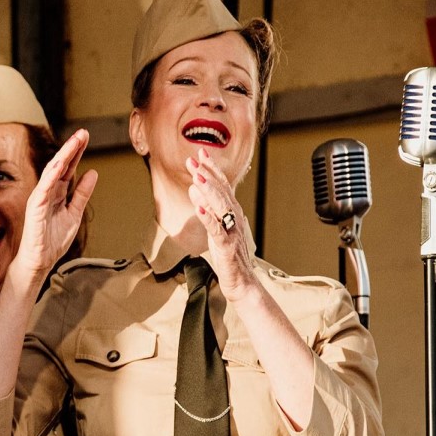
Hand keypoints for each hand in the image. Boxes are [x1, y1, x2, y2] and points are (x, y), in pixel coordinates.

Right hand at [12, 129, 97, 284]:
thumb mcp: (75, 213)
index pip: (68, 168)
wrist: (40, 261)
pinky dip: (51, 175)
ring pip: (52, 172)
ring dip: (63, 156)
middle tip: (83, 132)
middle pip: (61, 165)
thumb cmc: (53, 240)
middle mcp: (48, 192)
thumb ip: (82, 194)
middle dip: (72, 148)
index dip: (77, 153)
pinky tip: (60, 163)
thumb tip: (93, 173)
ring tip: (75, 142)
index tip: (86, 137)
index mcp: (57, 193)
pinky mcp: (35, 208)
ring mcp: (40, 198)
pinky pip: (43, 188)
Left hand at [185, 148, 257, 301]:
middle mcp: (234, 218)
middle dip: (207, 175)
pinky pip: (217, 230)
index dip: (212, 169)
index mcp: (232, 213)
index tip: (201, 152)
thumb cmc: (229, 256)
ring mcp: (232, 232)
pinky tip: (199, 208)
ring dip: (208, 191)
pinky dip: (208, 218)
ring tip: (196, 177)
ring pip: (220, 207)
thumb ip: (206, 209)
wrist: (242, 282)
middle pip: (221, 192)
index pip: (222, 186)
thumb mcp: (215, 229)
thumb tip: (193, 190)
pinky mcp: (227, 247)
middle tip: (193, 159)